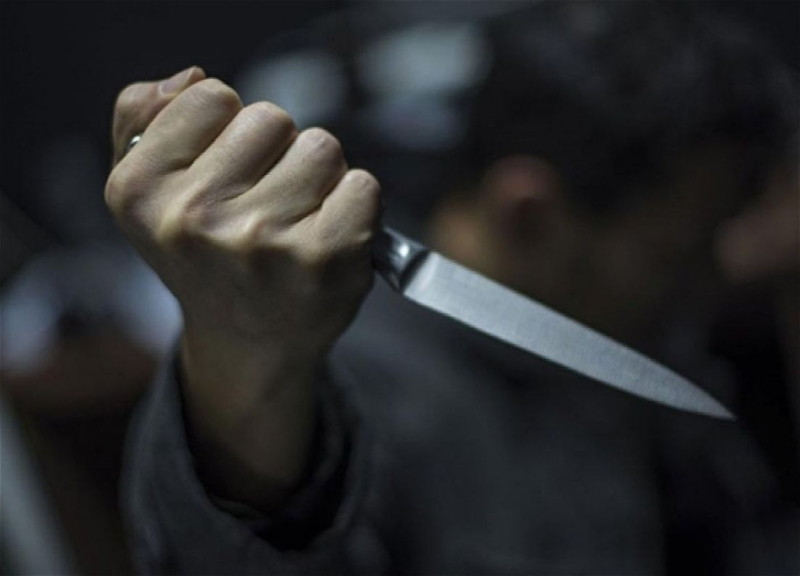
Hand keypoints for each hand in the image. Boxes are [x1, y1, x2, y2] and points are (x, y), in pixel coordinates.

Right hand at [106, 66, 380, 508]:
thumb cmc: (207, 257)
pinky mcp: (324, 258)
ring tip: (296, 224)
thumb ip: (145, 119)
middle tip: (265, 206)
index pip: (211, 95)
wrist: (251, 343)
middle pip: (271, 118)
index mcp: (139, 192)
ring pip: (321, 147)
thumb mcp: (147, 192)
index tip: (224, 172)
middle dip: (276, 153)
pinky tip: (330, 239)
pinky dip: (355, 206)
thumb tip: (192, 78)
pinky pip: (362, 185)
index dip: (227, 128)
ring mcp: (261, 240)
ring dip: (318, 179)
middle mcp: (194, 218)